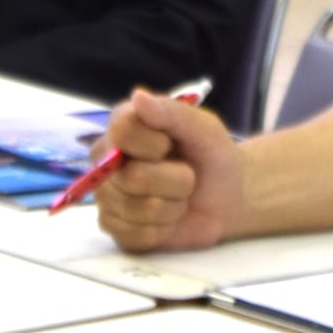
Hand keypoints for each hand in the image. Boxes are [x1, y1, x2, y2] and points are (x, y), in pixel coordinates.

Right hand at [92, 87, 246, 252]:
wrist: (226, 198)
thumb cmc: (212, 156)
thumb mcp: (203, 128)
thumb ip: (171, 113)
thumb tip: (138, 96)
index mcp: (123, 126)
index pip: (121, 132)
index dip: (153, 144)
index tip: (171, 145)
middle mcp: (106, 160)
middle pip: (132, 178)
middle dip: (175, 181)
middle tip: (185, 176)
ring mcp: (107, 196)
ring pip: (139, 209)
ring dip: (173, 206)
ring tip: (179, 197)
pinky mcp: (115, 227)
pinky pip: (136, 236)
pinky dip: (164, 230)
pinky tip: (169, 218)